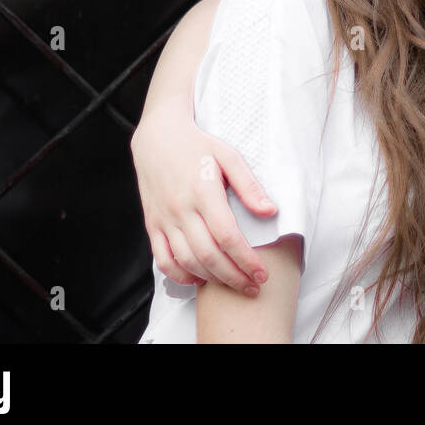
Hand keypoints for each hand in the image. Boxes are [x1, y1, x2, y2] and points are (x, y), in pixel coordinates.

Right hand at [131, 116, 277, 294]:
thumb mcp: (229, 156)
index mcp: (203, 192)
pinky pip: (163, 259)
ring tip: (232, 283)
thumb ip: (249, 186)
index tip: (262, 273)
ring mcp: (164, 219)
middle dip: (233, 276)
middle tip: (253, 286)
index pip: (227, 236)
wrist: (158, 137)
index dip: (246, 259)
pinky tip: (199, 278)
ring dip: (211, 278)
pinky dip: (180, 275)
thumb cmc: (197, 146)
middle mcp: (181, 209)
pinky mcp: (153, 224)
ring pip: (186, 261)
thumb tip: (270, 212)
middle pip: (208, 255)